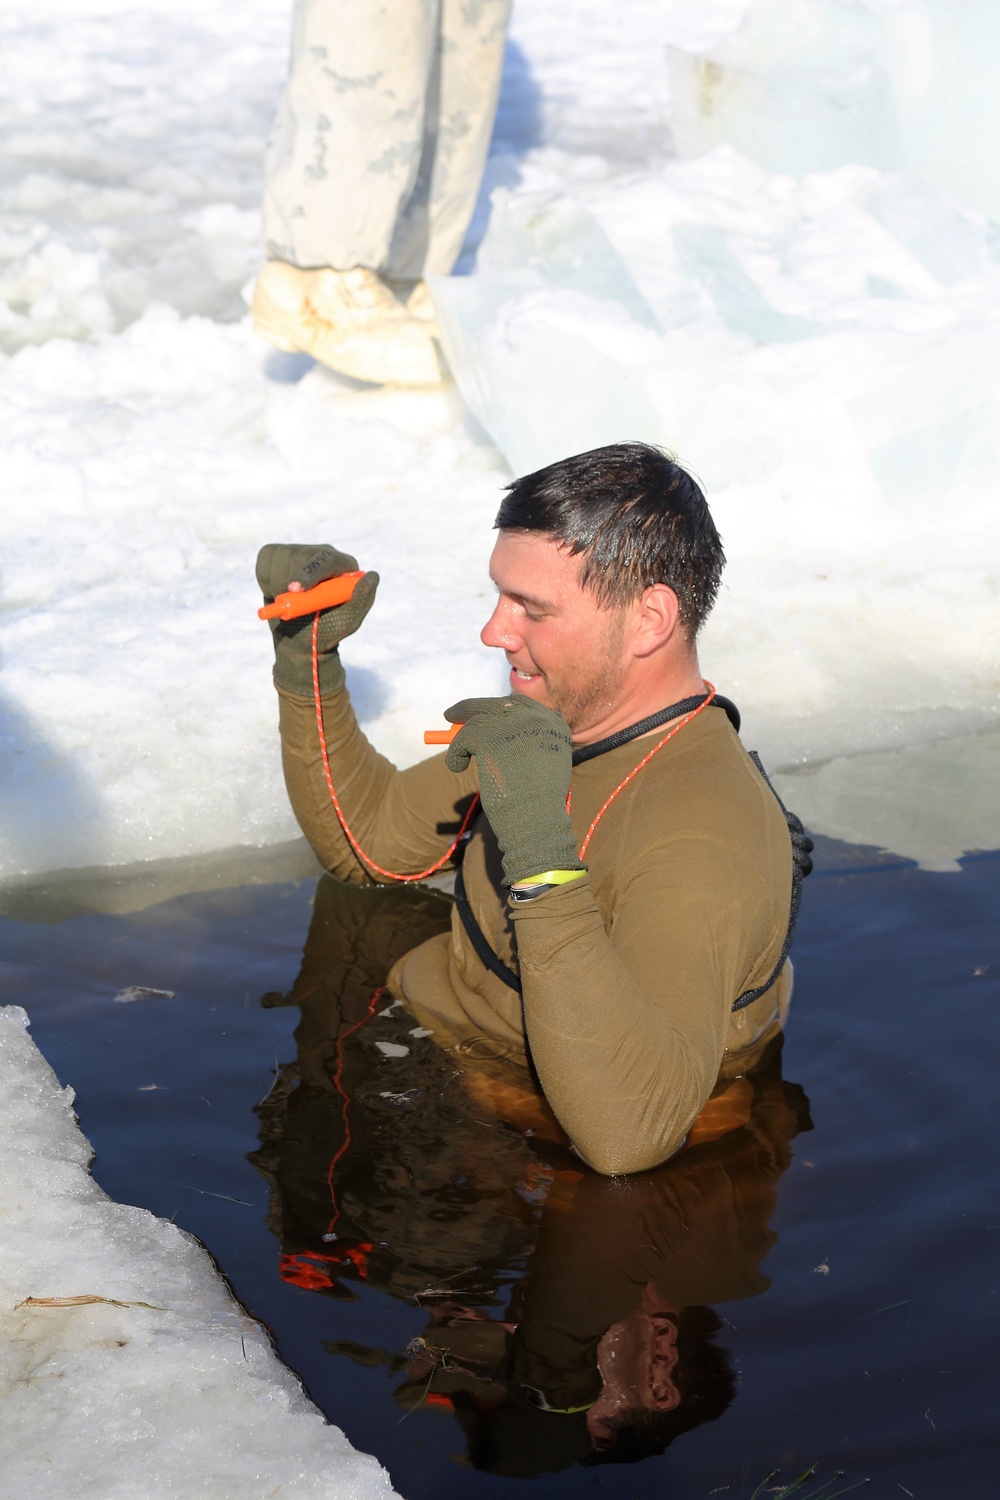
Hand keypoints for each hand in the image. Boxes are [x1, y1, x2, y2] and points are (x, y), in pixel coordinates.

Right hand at [256, 543, 378, 695]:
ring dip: (276, 582)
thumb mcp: (347, 621)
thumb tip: (373, 576)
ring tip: (285, 600)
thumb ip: (361, 600)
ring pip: (282, 556)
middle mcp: (323, 555)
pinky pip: (267, 558)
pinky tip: (275, 591)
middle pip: (302, 554)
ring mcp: (301, 553)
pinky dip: (265, 577)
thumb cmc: (327, 630)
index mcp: (344, 566)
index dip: (309, 573)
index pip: (327, 560)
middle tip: (282, 599)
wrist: (301, 638)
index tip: (294, 590)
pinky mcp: (280, 555)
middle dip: (288, 577)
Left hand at [444, 696, 583, 886]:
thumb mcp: (544, 762)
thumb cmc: (539, 801)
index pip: (520, 704)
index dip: (498, 707)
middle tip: (451, 715)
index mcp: (552, 723)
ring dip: (462, 739)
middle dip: (470, 708)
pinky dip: (455, 754)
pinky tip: (458, 767)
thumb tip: (492, 728)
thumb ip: (527, 740)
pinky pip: (461, 739)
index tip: (482, 712)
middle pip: (494, 705)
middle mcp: (534, 718)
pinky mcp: (488, 739)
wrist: (537, 820)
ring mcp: (510, 726)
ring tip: (460, 760)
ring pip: (475, 722)